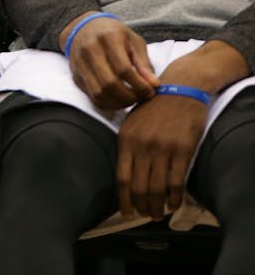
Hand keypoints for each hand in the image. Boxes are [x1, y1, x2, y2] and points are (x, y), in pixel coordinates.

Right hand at [63, 13, 158, 109]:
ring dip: (118, 102)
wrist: (83, 28)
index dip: (139, 85)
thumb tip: (154, 84)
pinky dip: (108, 103)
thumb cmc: (113, 34)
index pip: (123, 69)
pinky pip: (92, 96)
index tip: (150, 91)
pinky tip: (119, 100)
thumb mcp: (133, 40)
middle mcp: (90, 50)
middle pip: (109, 83)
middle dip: (130, 96)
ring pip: (99, 93)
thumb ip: (144, 62)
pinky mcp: (76, 75)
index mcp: (107, 38)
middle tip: (141, 97)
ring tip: (131, 99)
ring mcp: (80, 64)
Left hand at [115, 41, 251, 218]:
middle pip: (140, 186)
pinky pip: (176, 181)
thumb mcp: (131, 122)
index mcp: (125, 139)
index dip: (124, 198)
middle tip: (146, 215)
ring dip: (158, 206)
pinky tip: (174, 204)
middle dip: (142, 206)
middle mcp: (142, 146)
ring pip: (158, 188)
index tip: (126, 211)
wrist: (180, 89)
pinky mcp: (182, 150)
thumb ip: (127, 146)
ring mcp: (162, 149)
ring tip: (158, 214)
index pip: (122, 177)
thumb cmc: (154, 107)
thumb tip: (125, 174)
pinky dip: (175, 197)